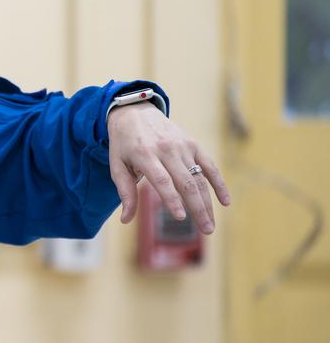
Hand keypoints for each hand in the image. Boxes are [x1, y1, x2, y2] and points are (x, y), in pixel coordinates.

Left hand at [107, 103, 230, 232]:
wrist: (135, 112)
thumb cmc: (124, 144)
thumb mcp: (116, 165)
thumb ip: (124, 192)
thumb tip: (126, 220)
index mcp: (144, 155)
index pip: (162, 180)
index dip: (171, 199)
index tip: (180, 218)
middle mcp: (166, 150)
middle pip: (186, 182)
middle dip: (197, 208)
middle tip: (206, 230)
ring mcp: (182, 146)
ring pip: (199, 178)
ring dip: (208, 203)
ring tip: (210, 225)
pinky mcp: (193, 144)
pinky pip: (210, 165)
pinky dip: (219, 183)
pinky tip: (225, 202)